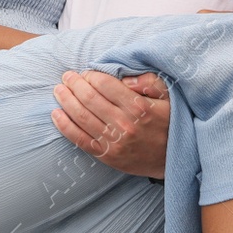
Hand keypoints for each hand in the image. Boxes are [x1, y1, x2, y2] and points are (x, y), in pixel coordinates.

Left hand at [50, 70, 169, 177]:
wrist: (176, 159)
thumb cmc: (170, 124)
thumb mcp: (169, 97)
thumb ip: (150, 81)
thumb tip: (124, 78)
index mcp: (139, 107)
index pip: (105, 84)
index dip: (91, 75)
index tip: (86, 72)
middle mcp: (124, 124)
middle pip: (89, 99)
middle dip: (74, 84)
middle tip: (67, 76)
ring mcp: (114, 142)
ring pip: (81, 117)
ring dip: (65, 101)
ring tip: (59, 90)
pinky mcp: (107, 156)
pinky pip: (79, 139)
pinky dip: (64, 126)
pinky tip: (56, 114)